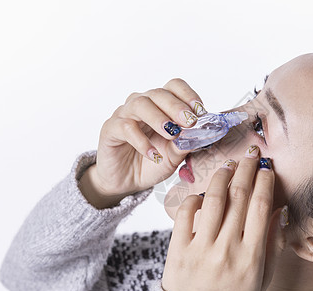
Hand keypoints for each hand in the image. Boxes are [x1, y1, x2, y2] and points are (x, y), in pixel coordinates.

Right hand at [80, 78, 207, 207]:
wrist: (126, 181)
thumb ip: (186, 144)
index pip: (174, 87)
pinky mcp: (110, 129)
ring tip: (172, 134)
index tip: (200, 112)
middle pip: (158, 93)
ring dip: (159, 118)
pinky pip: (125, 127)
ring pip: (140, 104)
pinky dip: (141, 141)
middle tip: (189, 121)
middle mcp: (142, 104)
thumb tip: (203, 135)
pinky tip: (153, 154)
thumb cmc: (152, 163)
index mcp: (161, 105)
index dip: (188, 95)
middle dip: (176, 106)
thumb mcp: (174, 156)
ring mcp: (124, 114)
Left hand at [162, 146, 285, 290]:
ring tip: (229, 166)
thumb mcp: (262, 278)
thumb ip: (274, 245)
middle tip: (251, 154)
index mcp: (251, 256)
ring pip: (214, 199)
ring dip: (223, 176)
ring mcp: (201, 248)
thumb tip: (280, 212)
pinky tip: (202, 193)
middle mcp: (227, 249)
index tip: (266, 169)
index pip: (260, 206)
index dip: (264, 182)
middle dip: (247, 169)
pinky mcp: (178, 249)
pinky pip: (186, 214)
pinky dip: (194, 198)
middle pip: (239, 196)